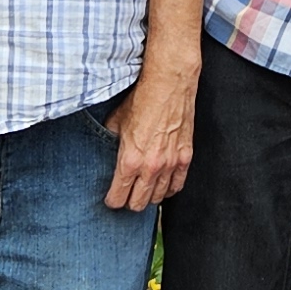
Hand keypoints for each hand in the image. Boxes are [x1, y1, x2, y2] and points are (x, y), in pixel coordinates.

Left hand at [107, 63, 196, 212]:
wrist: (169, 86)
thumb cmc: (142, 100)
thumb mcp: (116, 121)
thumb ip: (110, 141)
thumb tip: (106, 149)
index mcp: (129, 160)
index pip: (118, 198)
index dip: (112, 201)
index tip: (111, 198)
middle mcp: (150, 168)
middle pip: (138, 204)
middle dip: (129, 202)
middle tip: (126, 196)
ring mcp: (170, 164)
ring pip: (158, 198)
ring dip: (149, 197)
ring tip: (144, 191)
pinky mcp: (185, 158)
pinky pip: (177, 186)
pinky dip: (169, 189)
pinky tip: (163, 186)